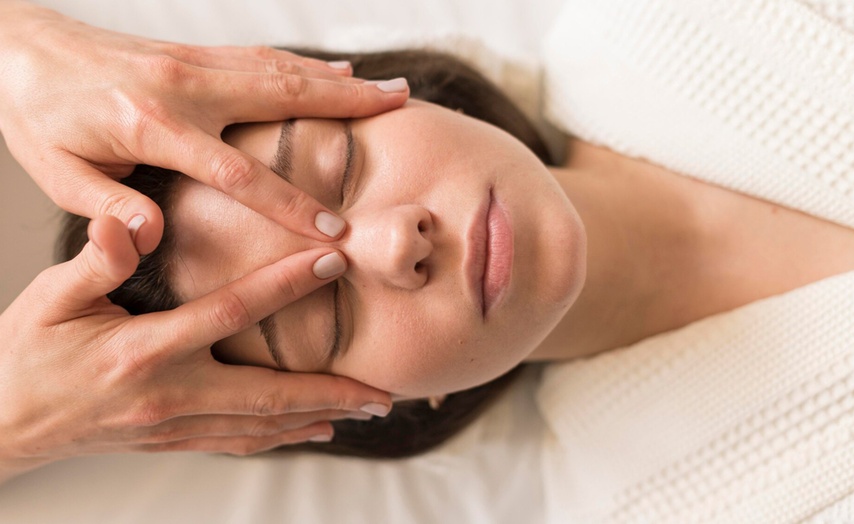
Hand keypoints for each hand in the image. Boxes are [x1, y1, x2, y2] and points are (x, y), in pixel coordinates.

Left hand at [0, 1, 408, 253]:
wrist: (14, 47)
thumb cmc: (34, 114)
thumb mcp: (56, 173)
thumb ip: (107, 208)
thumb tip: (152, 237)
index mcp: (152, 125)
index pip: (237, 172)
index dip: (289, 203)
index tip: (333, 230)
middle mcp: (183, 86)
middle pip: (282, 98)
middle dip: (348, 110)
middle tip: (402, 111)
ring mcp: (192, 63)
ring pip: (281, 71)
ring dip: (339, 82)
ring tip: (390, 91)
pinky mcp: (192, 54)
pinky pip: (261, 57)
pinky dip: (304, 66)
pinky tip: (334, 73)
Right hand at [0, 215, 391, 483]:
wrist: (0, 421)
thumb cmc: (25, 352)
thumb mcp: (51, 298)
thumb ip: (97, 260)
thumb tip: (129, 221)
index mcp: (144, 350)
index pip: (231, 312)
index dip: (286, 285)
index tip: (333, 262)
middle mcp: (169, 395)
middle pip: (268, 394)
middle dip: (331, 390)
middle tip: (383, 388)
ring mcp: (173, 425)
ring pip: (261, 426)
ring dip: (318, 417)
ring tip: (366, 409)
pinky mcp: (171, 440)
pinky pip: (237, 442)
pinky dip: (281, 437)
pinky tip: (313, 431)